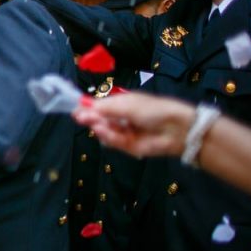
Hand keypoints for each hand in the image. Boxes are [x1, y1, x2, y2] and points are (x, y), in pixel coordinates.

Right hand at [72, 93, 194, 157]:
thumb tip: (81, 104)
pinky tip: (104, 131)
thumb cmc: (152, 109)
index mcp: (121, 105)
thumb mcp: (126, 104)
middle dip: (90, 118)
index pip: (99, 107)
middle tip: (80, 118)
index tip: (75, 109)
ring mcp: (124, 133)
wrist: (175, 129)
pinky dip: (108, 137)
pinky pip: (113, 142)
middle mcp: (121, 118)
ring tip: (96, 124)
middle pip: (99, 120)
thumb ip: (103, 107)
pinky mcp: (128, 146)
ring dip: (99, 128)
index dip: (87, 108)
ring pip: (104, 132)